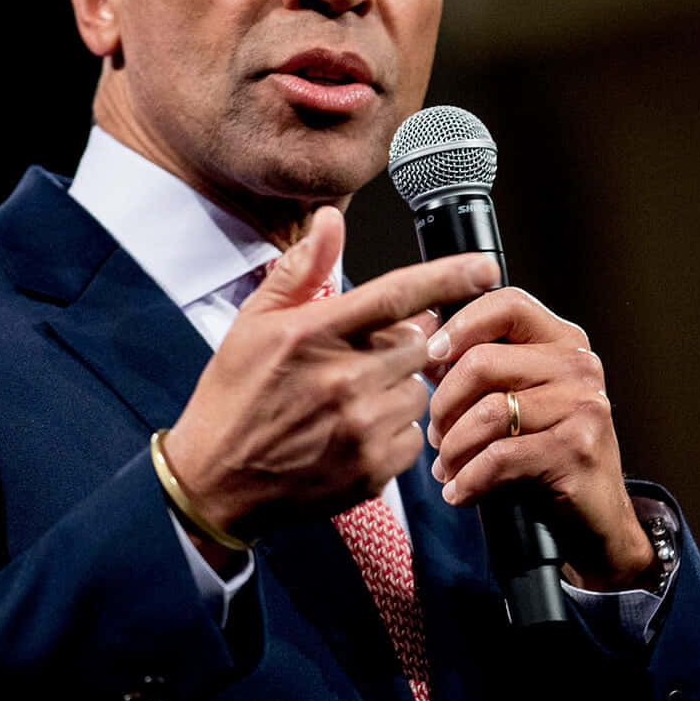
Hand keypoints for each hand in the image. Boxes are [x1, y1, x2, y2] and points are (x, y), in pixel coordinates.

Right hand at [163, 207, 501, 557]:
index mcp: (313, 334)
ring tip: (350, 399)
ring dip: (396, 389)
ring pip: (417, 391)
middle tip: (358, 358)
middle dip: (398, 345)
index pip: (396, 295)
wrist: (214, 482)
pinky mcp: (370, 469)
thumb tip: (330, 219)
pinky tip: (354, 432)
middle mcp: (342, 379)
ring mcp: (359, 427)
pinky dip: (393, 433)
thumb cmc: (233, 396)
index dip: (448, 277)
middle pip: (417, 344)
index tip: (485, 268)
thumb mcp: (253, 323)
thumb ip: (300, 270)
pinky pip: (412, 437)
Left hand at [424, 289, 653, 589]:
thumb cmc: (543, 454)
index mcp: (562, 342)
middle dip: (443, 405)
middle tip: (435, 436)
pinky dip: (469, 480)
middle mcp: (578, 365)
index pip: (506, 305)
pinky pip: (500, 457)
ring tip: (446, 468)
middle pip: (482, 362)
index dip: (459, 325)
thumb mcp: (514, 400)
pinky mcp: (577, 449)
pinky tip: (459, 492)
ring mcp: (583, 406)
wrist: (595, 516)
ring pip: (487, 413)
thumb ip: (477, 368)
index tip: (431, 358)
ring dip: (453, 449)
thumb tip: (421, 344)